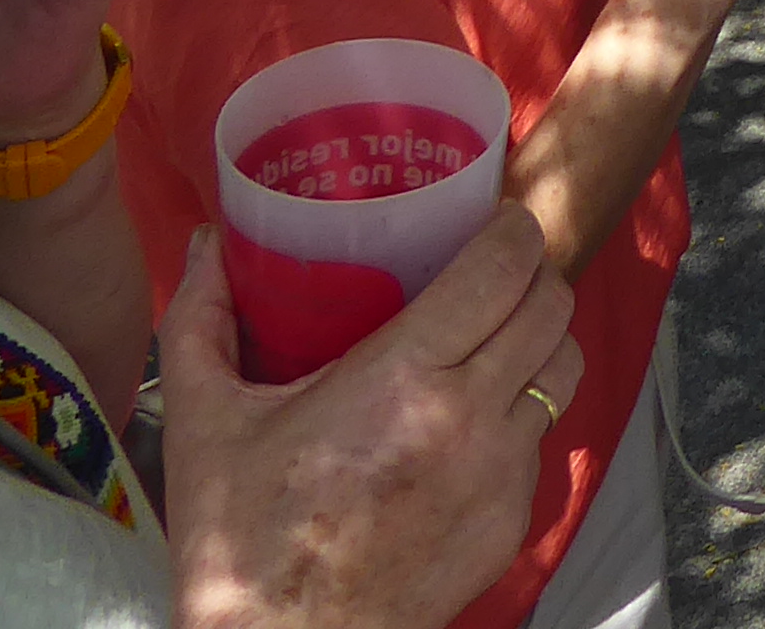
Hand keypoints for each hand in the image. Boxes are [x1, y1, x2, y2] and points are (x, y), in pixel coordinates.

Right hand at [163, 209, 581, 628]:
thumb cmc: (241, 542)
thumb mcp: (205, 423)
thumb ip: (201, 321)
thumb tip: (209, 243)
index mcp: (402, 378)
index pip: (504, 267)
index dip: (511, 231)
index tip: (493, 223)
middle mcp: (468, 419)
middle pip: (552, 306)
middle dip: (532, 276)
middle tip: (493, 274)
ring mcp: (500, 474)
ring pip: (563, 370)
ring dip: (540, 342)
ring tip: (494, 339)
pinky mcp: (511, 522)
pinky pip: (540, 441)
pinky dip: (519, 417)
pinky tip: (468, 422)